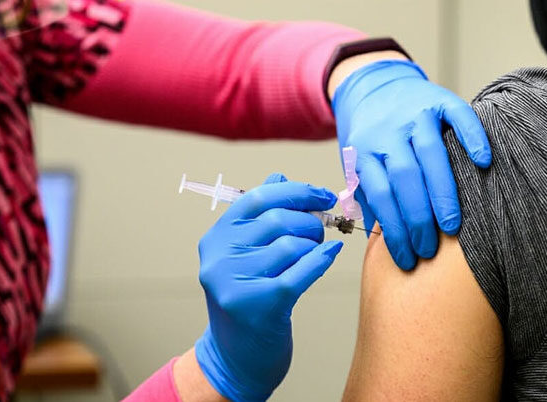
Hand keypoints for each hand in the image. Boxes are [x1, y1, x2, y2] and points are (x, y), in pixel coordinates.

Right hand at [195, 173, 342, 401]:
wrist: (236, 358)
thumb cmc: (249, 301)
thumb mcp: (246, 255)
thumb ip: (260, 217)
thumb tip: (280, 177)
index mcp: (216, 237)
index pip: (258, 198)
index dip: (296, 192)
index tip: (322, 195)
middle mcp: (219, 256)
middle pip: (278, 220)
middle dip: (310, 222)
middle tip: (321, 232)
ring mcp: (235, 281)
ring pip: (292, 245)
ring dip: (314, 246)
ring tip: (316, 253)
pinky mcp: (258, 305)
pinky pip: (301, 271)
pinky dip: (321, 261)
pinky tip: (329, 256)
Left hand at [332, 59, 490, 269]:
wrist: (372, 86)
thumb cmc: (369, 136)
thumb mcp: (357, 163)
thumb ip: (369, 195)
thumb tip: (384, 239)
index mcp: (364, 151)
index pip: (380, 195)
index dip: (394, 230)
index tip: (407, 258)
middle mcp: (388, 132)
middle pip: (405, 177)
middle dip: (418, 218)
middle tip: (430, 248)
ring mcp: (414, 114)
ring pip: (431, 153)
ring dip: (442, 192)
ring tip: (451, 227)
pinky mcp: (438, 99)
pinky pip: (458, 116)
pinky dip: (472, 137)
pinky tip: (482, 162)